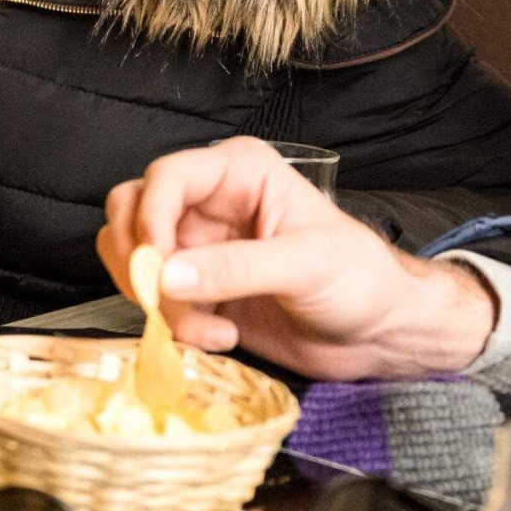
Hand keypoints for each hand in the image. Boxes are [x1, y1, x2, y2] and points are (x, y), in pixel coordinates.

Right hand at [98, 137, 497, 380]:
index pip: (166, 177)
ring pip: (135, 262)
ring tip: (209, 331)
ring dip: (159, 303)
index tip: (156, 265)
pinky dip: (172, 326)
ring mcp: (200, 248)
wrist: (378, 333)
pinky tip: (222, 337)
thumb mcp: (306, 265)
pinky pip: (154, 302)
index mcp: (240, 173)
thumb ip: (237, 268)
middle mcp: (210, 203)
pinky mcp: (198, 291)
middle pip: (132, 214)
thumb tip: (166, 276)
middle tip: (165, 302)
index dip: (149, 217)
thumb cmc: (359, 280)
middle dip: (141, 263)